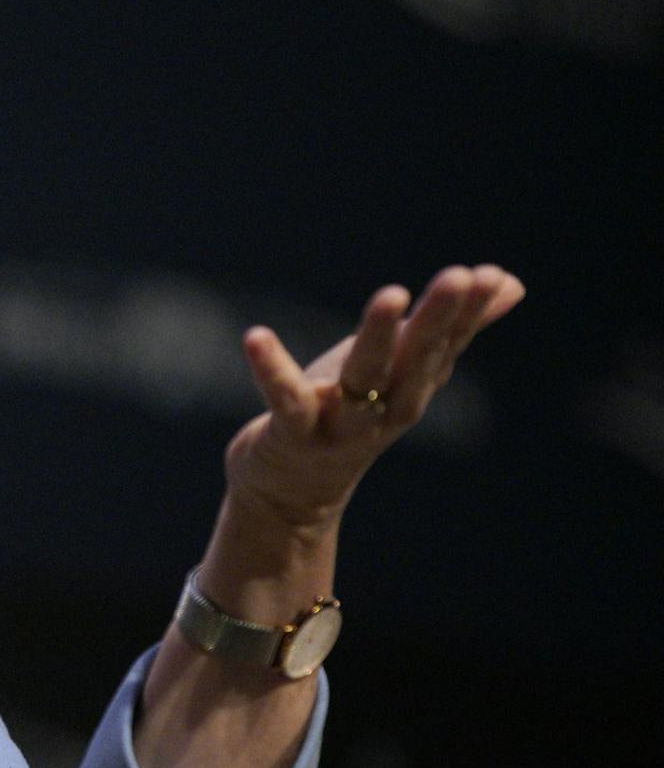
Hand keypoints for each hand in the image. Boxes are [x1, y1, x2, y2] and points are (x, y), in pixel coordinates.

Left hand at [225, 263, 524, 530]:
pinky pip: (285, 400)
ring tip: (391, 296)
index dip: (468, 312)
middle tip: (458, 277)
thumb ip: (449, 328)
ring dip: (377, 337)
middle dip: (437, 319)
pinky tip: (255, 336)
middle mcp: (385, 407)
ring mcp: (340, 424)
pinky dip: (271, 370)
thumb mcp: (399, 367)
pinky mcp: (293, 434)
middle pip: (415, 359)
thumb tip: (511, 284)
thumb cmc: (348, 414)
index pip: (446, 344)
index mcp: (412, 386)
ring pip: (363, 378)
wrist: (290, 492)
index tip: (488, 275)